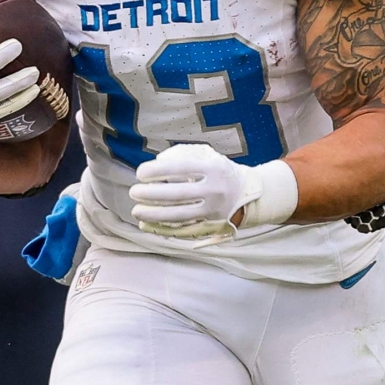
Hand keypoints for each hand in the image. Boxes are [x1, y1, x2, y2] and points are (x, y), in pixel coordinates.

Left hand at [131, 142, 297, 238]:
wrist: (250, 195)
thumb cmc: (221, 172)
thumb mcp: (208, 156)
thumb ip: (183, 154)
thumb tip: (158, 160)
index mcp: (214, 169)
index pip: (181, 168)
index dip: (158, 171)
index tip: (140, 173)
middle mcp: (215, 190)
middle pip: (178, 195)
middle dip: (152, 194)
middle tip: (134, 192)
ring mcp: (214, 211)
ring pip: (179, 216)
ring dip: (154, 214)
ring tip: (137, 210)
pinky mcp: (211, 226)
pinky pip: (184, 230)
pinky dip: (164, 229)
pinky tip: (148, 224)